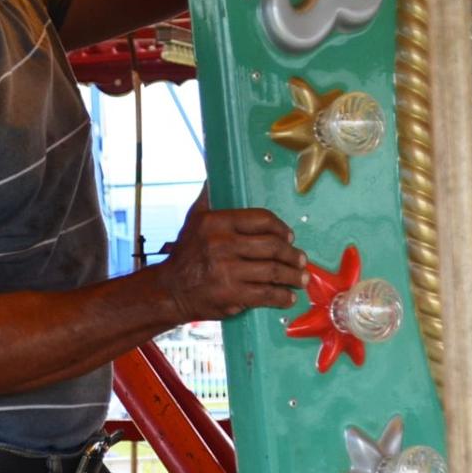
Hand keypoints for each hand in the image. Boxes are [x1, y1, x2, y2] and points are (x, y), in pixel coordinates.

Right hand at [160, 205, 305, 321]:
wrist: (170, 290)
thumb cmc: (186, 253)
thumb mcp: (194, 218)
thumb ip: (209, 197)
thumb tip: (216, 174)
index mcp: (217, 222)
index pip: (261, 219)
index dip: (281, 228)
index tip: (290, 237)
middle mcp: (222, 245)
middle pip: (272, 246)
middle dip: (293, 254)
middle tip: (302, 260)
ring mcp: (227, 271)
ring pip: (272, 271)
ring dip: (293, 276)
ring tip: (302, 279)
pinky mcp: (231, 295)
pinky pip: (264, 294)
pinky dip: (281, 297)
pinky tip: (289, 297)